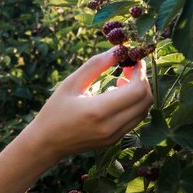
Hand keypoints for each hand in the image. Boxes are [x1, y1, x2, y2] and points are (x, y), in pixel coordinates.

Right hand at [23, 48, 152, 161]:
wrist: (47, 143)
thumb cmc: (55, 110)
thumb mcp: (71, 83)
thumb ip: (95, 65)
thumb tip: (117, 50)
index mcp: (98, 111)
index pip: (137, 90)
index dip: (140, 72)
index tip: (132, 61)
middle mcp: (110, 126)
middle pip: (146, 100)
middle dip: (142, 81)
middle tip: (128, 69)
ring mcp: (114, 136)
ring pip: (143, 111)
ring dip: (139, 93)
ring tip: (121, 82)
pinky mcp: (114, 140)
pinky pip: (135, 119)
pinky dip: (133, 105)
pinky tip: (115, 97)